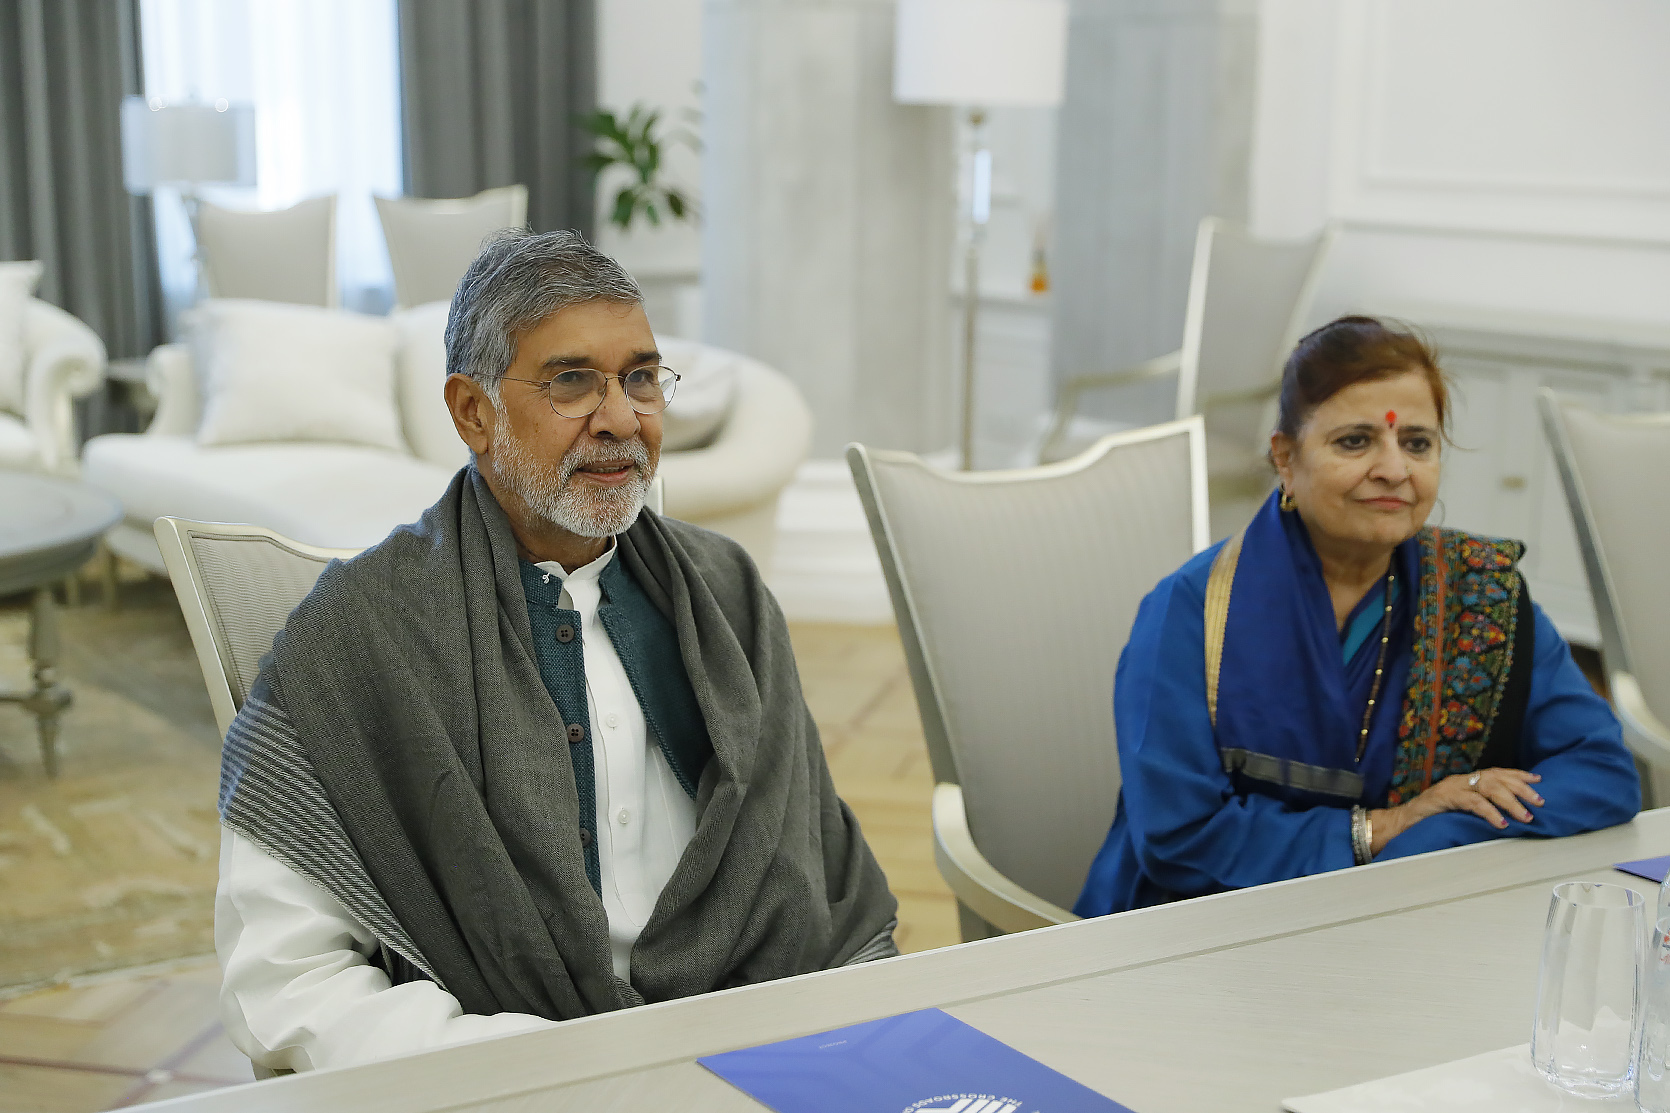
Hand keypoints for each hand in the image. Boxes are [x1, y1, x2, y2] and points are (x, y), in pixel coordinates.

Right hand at [1368, 768, 1544, 852]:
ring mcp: (1452, 787)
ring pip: (1488, 787)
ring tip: (1525, 816)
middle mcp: (1460, 780)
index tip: (1538, 780)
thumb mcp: (1458, 812)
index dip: (1517, 775)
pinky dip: (1489, 812)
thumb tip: (1506, 817)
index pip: (1496, 772)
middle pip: (1496, 777)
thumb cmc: (1430, 820)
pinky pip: (1472, 801)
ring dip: (1510, 801)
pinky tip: (1501, 823)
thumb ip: (1477, 809)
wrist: (1401, 823)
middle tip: (1540, 801)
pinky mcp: (1444, 798)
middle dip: (1521, 788)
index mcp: (1465, 782)